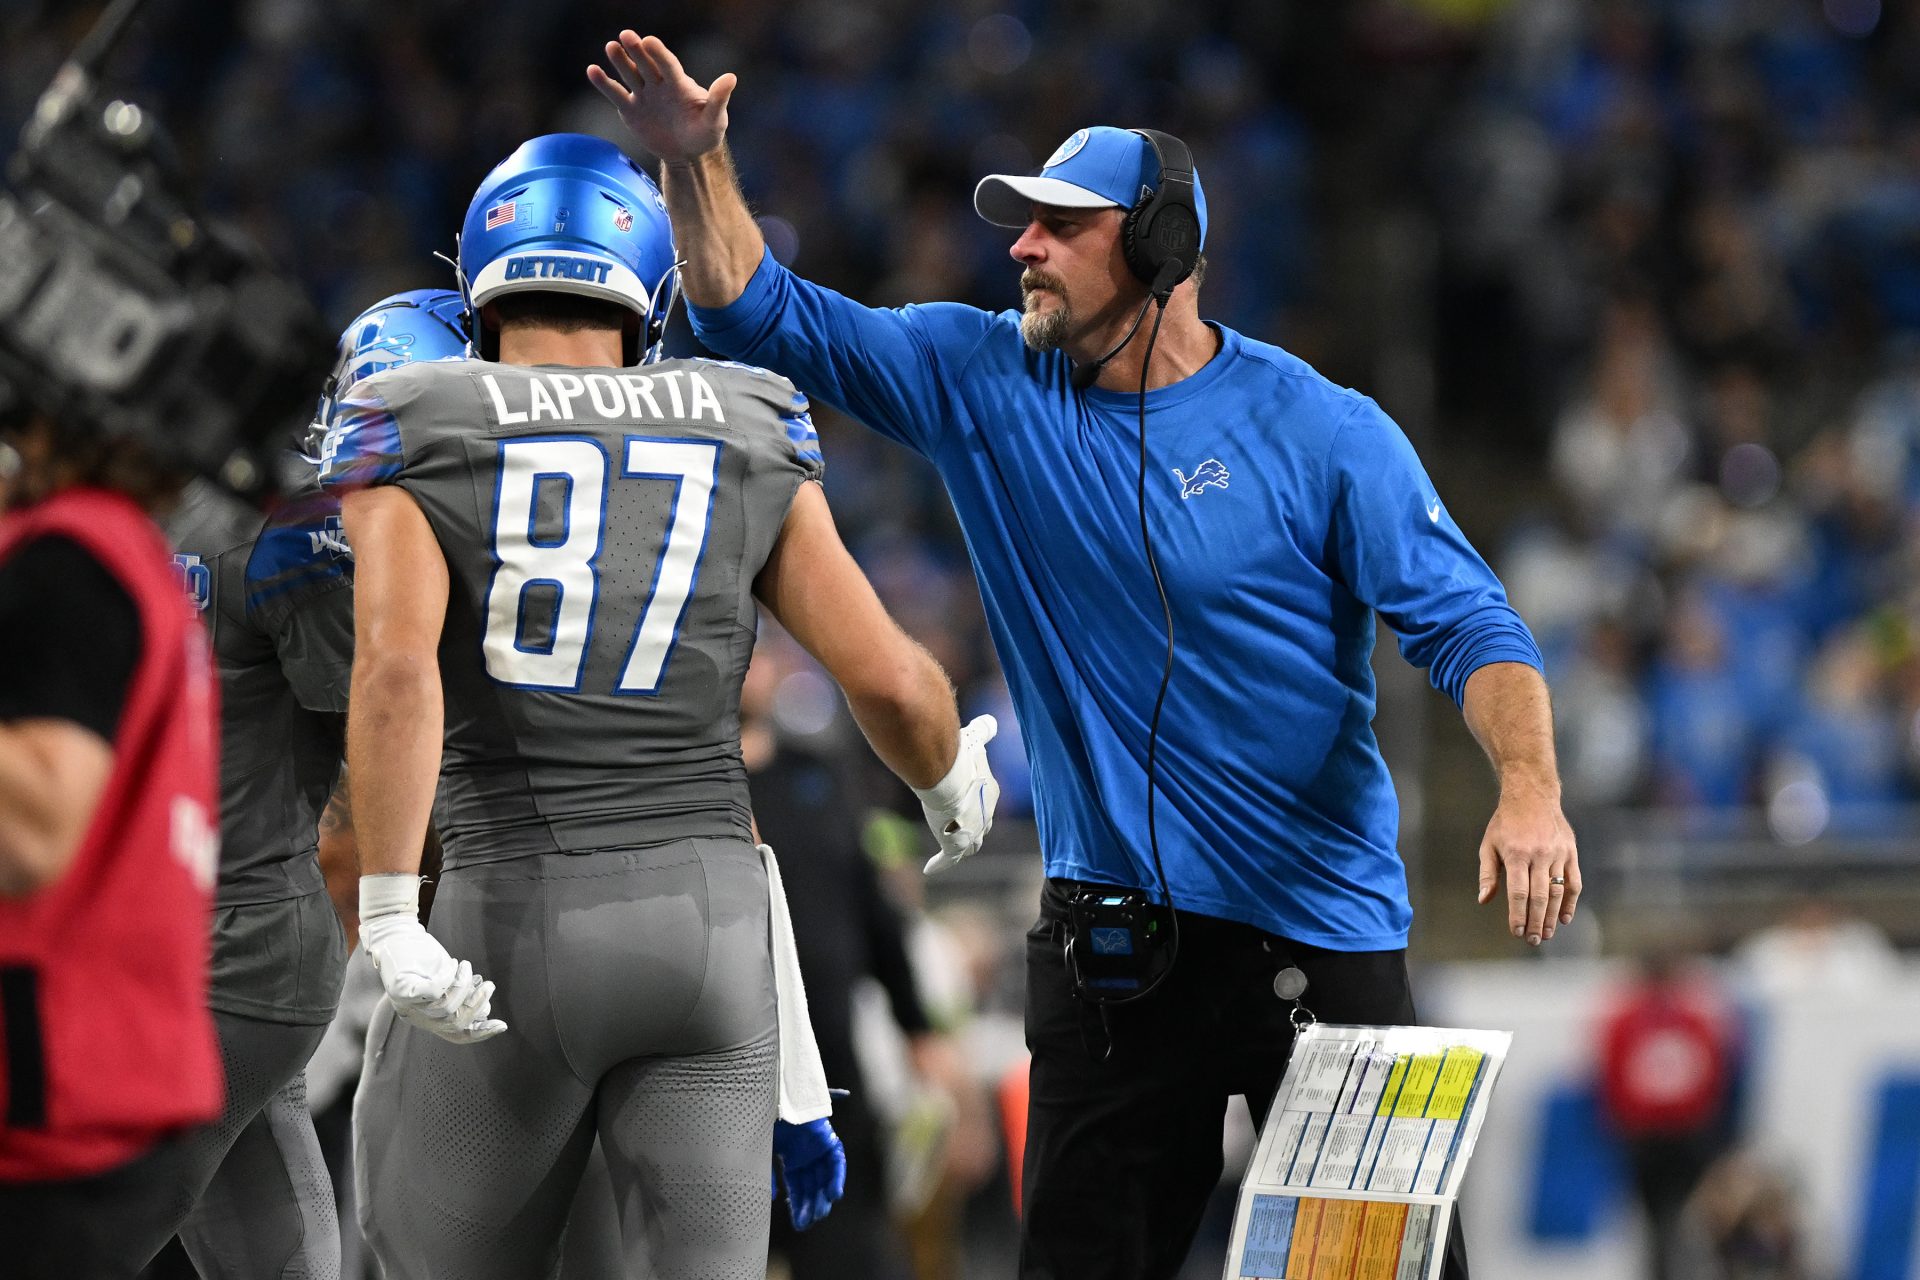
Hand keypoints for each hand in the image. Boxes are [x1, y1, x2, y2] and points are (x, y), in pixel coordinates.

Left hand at [359, 874, 506, 1043]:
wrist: (396, 935)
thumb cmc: (423, 958)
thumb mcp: (445, 981)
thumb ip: (460, 996)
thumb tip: (486, 1008)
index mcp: (426, 1018)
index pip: (455, 1036)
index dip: (480, 1033)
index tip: (502, 1025)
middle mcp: (414, 1017)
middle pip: (454, 1025)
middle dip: (476, 1004)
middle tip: (488, 985)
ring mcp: (406, 1005)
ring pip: (446, 1009)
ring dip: (462, 985)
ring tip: (466, 966)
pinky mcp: (401, 991)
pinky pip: (434, 992)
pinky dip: (448, 976)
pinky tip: (452, 964)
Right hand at [587, 32, 735, 164]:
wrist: (688, 154)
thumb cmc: (705, 134)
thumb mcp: (715, 119)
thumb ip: (719, 99)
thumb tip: (731, 77)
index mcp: (679, 84)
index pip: (668, 65)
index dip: (659, 54)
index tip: (649, 41)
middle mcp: (659, 85)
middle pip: (646, 64)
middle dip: (636, 51)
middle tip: (626, 36)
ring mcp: (643, 95)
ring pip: (629, 75)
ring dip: (620, 61)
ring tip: (611, 47)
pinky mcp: (630, 110)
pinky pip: (615, 94)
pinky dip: (604, 83)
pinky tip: (592, 71)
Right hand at [772, 1117, 845, 1230]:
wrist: (779, 1100)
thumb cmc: (768, 1124)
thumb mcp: (766, 1153)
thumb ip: (770, 1175)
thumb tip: (772, 1198)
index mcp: (792, 1159)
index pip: (797, 1188)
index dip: (798, 1206)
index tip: (799, 1225)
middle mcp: (807, 1156)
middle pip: (812, 1186)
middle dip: (810, 1205)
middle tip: (808, 1223)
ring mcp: (819, 1149)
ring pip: (825, 1178)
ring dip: (823, 1196)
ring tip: (820, 1214)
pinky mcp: (830, 1141)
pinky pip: (837, 1163)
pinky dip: (837, 1178)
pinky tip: (833, 1196)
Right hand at [914, 714, 999, 873]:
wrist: (946, 775)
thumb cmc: (959, 755)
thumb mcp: (975, 739)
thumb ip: (984, 730)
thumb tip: (990, 721)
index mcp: (990, 792)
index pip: (986, 802)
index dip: (977, 804)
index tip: (967, 803)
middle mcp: (985, 815)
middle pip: (982, 828)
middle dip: (975, 829)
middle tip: (963, 830)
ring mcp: (971, 832)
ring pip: (970, 846)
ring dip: (961, 847)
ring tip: (951, 851)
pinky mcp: (954, 843)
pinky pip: (949, 859)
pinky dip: (940, 864)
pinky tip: (931, 869)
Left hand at [1475, 784, 1579, 945]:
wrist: (1532, 795)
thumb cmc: (1505, 823)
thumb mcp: (1489, 844)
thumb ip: (1487, 873)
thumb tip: (1484, 900)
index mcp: (1516, 854)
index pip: (1518, 893)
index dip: (1518, 915)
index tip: (1516, 932)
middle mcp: (1539, 855)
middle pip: (1540, 897)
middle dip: (1536, 922)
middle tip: (1533, 940)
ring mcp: (1558, 853)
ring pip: (1558, 892)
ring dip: (1552, 916)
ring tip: (1546, 934)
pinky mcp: (1571, 852)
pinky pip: (1574, 881)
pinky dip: (1571, 901)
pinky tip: (1564, 917)